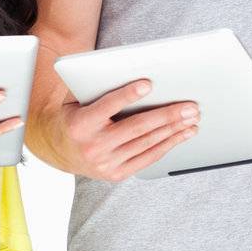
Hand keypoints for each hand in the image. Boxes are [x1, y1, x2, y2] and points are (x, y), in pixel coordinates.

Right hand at [56, 79, 198, 181]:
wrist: (58, 150)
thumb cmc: (75, 117)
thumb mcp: (77, 100)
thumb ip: (98, 89)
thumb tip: (133, 76)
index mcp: (80, 124)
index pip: (108, 106)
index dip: (128, 94)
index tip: (149, 83)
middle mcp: (93, 146)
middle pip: (137, 127)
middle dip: (167, 115)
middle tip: (190, 106)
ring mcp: (106, 163)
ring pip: (147, 143)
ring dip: (174, 130)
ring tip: (192, 119)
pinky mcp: (116, 174)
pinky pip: (148, 158)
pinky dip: (167, 145)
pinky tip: (181, 135)